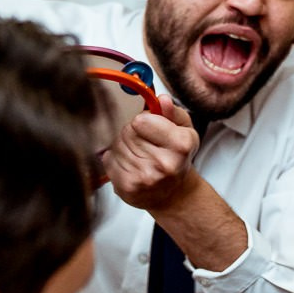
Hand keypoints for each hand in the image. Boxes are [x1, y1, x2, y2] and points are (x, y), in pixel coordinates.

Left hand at [104, 96, 199, 211]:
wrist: (173, 193)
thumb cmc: (177, 158)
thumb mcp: (184, 130)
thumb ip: (173, 112)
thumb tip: (162, 99)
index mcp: (181, 145)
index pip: (140, 120)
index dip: (144, 122)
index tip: (153, 129)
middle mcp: (164, 164)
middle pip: (127, 132)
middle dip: (133, 134)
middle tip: (147, 145)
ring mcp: (145, 178)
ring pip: (116, 146)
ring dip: (124, 148)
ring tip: (140, 157)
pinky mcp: (128, 187)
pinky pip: (109, 161)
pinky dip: (117, 162)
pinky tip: (131, 167)